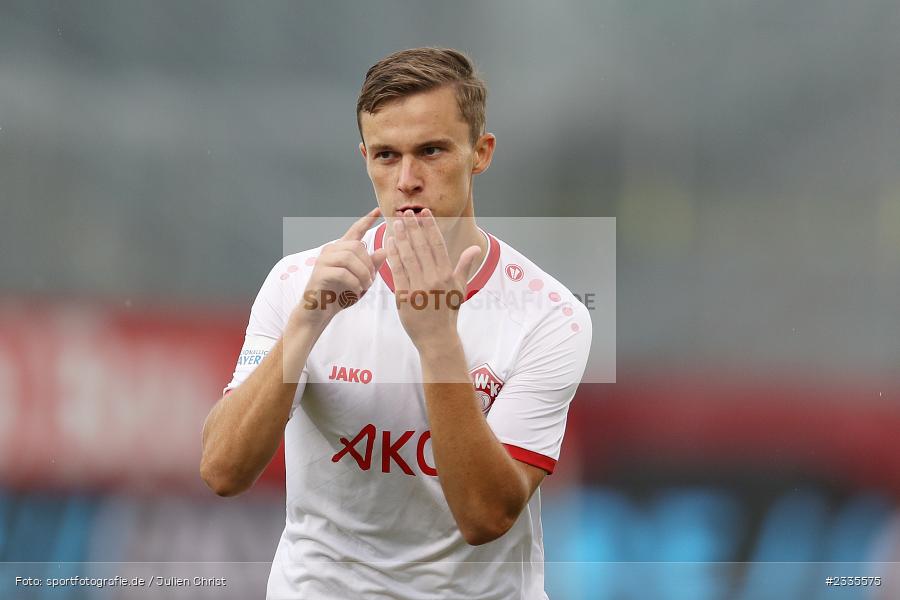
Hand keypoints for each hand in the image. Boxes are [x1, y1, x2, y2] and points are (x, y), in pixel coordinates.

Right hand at [293, 207, 386, 326]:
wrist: (320, 312)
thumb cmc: (339, 295)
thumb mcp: (361, 279)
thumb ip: (372, 266)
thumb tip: (385, 250)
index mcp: (341, 250)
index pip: (355, 230)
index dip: (367, 220)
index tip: (378, 210)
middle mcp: (331, 251)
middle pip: (356, 246)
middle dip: (368, 264)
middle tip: (371, 280)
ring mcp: (323, 260)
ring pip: (350, 258)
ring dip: (362, 274)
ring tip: (364, 286)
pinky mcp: (320, 273)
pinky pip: (343, 273)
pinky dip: (353, 283)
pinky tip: (355, 292)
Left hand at [385, 209, 480, 350]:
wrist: (437, 338)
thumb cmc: (447, 313)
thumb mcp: (460, 289)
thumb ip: (464, 266)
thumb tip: (474, 247)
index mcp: (447, 275)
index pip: (438, 245)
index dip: (430, 227)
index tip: (424, 213)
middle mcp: (434, 279)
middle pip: (422, 247)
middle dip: (414, 228)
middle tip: (406, 213)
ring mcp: (419, 288)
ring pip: (408, 256)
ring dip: (402, 238)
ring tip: (397, 223)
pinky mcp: (404, 296)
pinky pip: (397, 271)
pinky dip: (393, 255)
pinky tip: (389, 243)